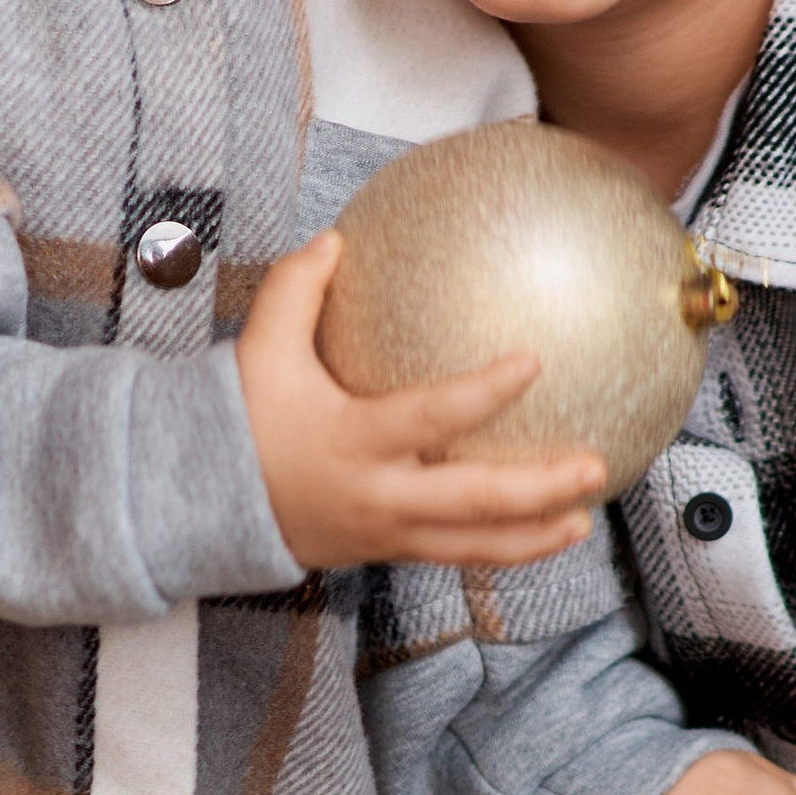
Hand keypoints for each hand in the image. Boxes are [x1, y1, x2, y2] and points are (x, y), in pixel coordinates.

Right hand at [234, 235, 605, 572]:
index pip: (433, 417)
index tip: (533, 362)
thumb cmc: (237, 420)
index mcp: (354, 441)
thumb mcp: (258, 349)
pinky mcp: (385, 551)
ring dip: (534, 536)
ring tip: (584, 520)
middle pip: (474, 502)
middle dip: (540, 487)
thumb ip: (295, 289)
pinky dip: (501, 549)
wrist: (200, 505)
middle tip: (595, 464)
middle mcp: (379, 496)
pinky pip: (454, 555)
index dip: (484, 393)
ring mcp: (385, 533)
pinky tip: (541, 531)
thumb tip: (335, 239)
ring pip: (472, 547)